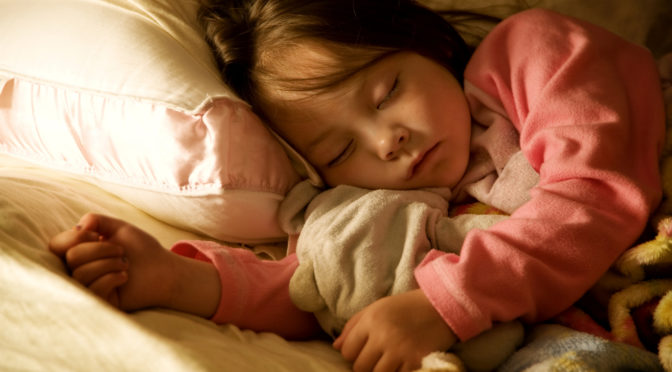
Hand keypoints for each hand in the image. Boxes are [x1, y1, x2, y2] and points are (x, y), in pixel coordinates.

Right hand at [49, 213, 175, 310]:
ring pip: (81, 275)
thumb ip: (95, 220)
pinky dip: (112, 278)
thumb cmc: (141, 249)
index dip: (75, 238)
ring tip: (125, 264)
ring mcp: (87, 289)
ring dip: (110, 264)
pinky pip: (93, 290)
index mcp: (78, 252)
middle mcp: (78, 271)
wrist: (163, 269)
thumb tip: (78, 228)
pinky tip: (124, 277)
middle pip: (71, 258)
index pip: (56, 245)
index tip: (97, 235)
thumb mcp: (118, 228)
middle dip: (101, 249)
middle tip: (121, 251)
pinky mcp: (99, 304)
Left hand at [333, 289, 456, 371]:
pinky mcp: (415, 362)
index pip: (347, 351)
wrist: (442, 306)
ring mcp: (400, 350)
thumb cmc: (406, 307)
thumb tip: (336, 347)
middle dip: (365, 365)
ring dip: (380, 371)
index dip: (352, 354)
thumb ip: (354, 326)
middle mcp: (383, 335)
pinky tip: (401, 363)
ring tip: (388, 361)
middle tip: (376, 357)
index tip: (363, 350)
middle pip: (360, 367)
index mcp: (372, 320)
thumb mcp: (377, 308)